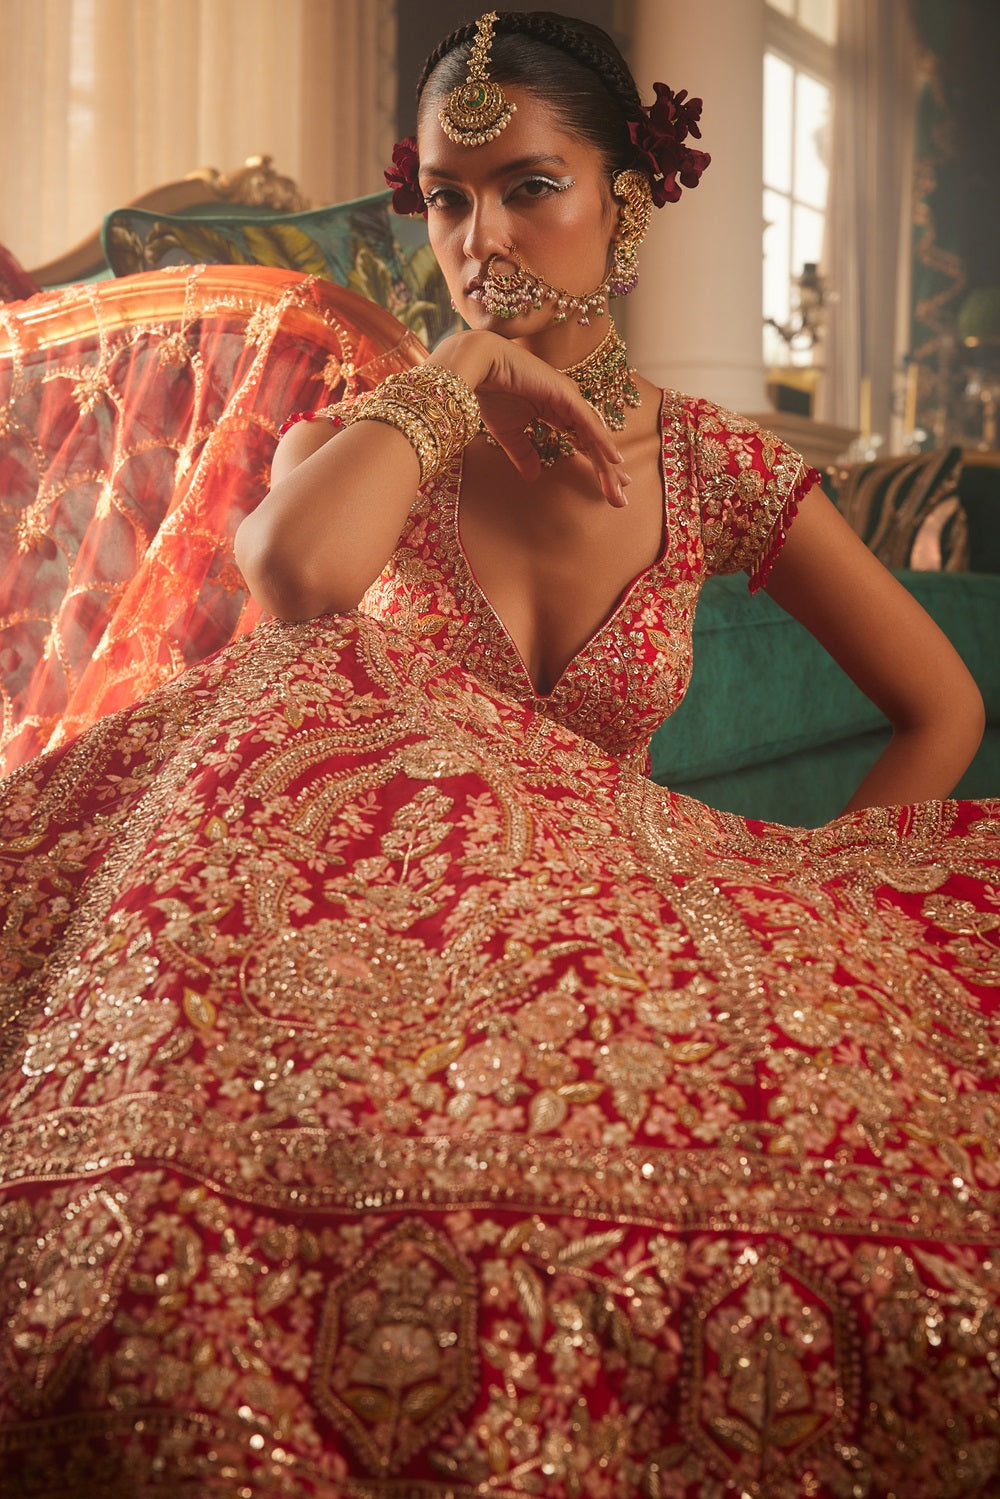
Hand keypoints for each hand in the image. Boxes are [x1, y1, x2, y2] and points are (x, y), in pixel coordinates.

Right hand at [429, 332, 630, 506]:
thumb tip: (533, 476)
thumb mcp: (508, 433)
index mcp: (556, 411)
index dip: (596, 465)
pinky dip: (601, 441)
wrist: (480, 367)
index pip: (583, 443)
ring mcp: (569, 398)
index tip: (609, 487)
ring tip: (620, 486)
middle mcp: (568, 404)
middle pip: (593, 443)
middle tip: (620, 497)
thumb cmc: (491, 392)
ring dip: (607, 464)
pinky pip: (588, 423)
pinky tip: (613, 460)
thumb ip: (524, 454)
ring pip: (594, 436)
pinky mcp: (565, 395)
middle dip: (607, 471)